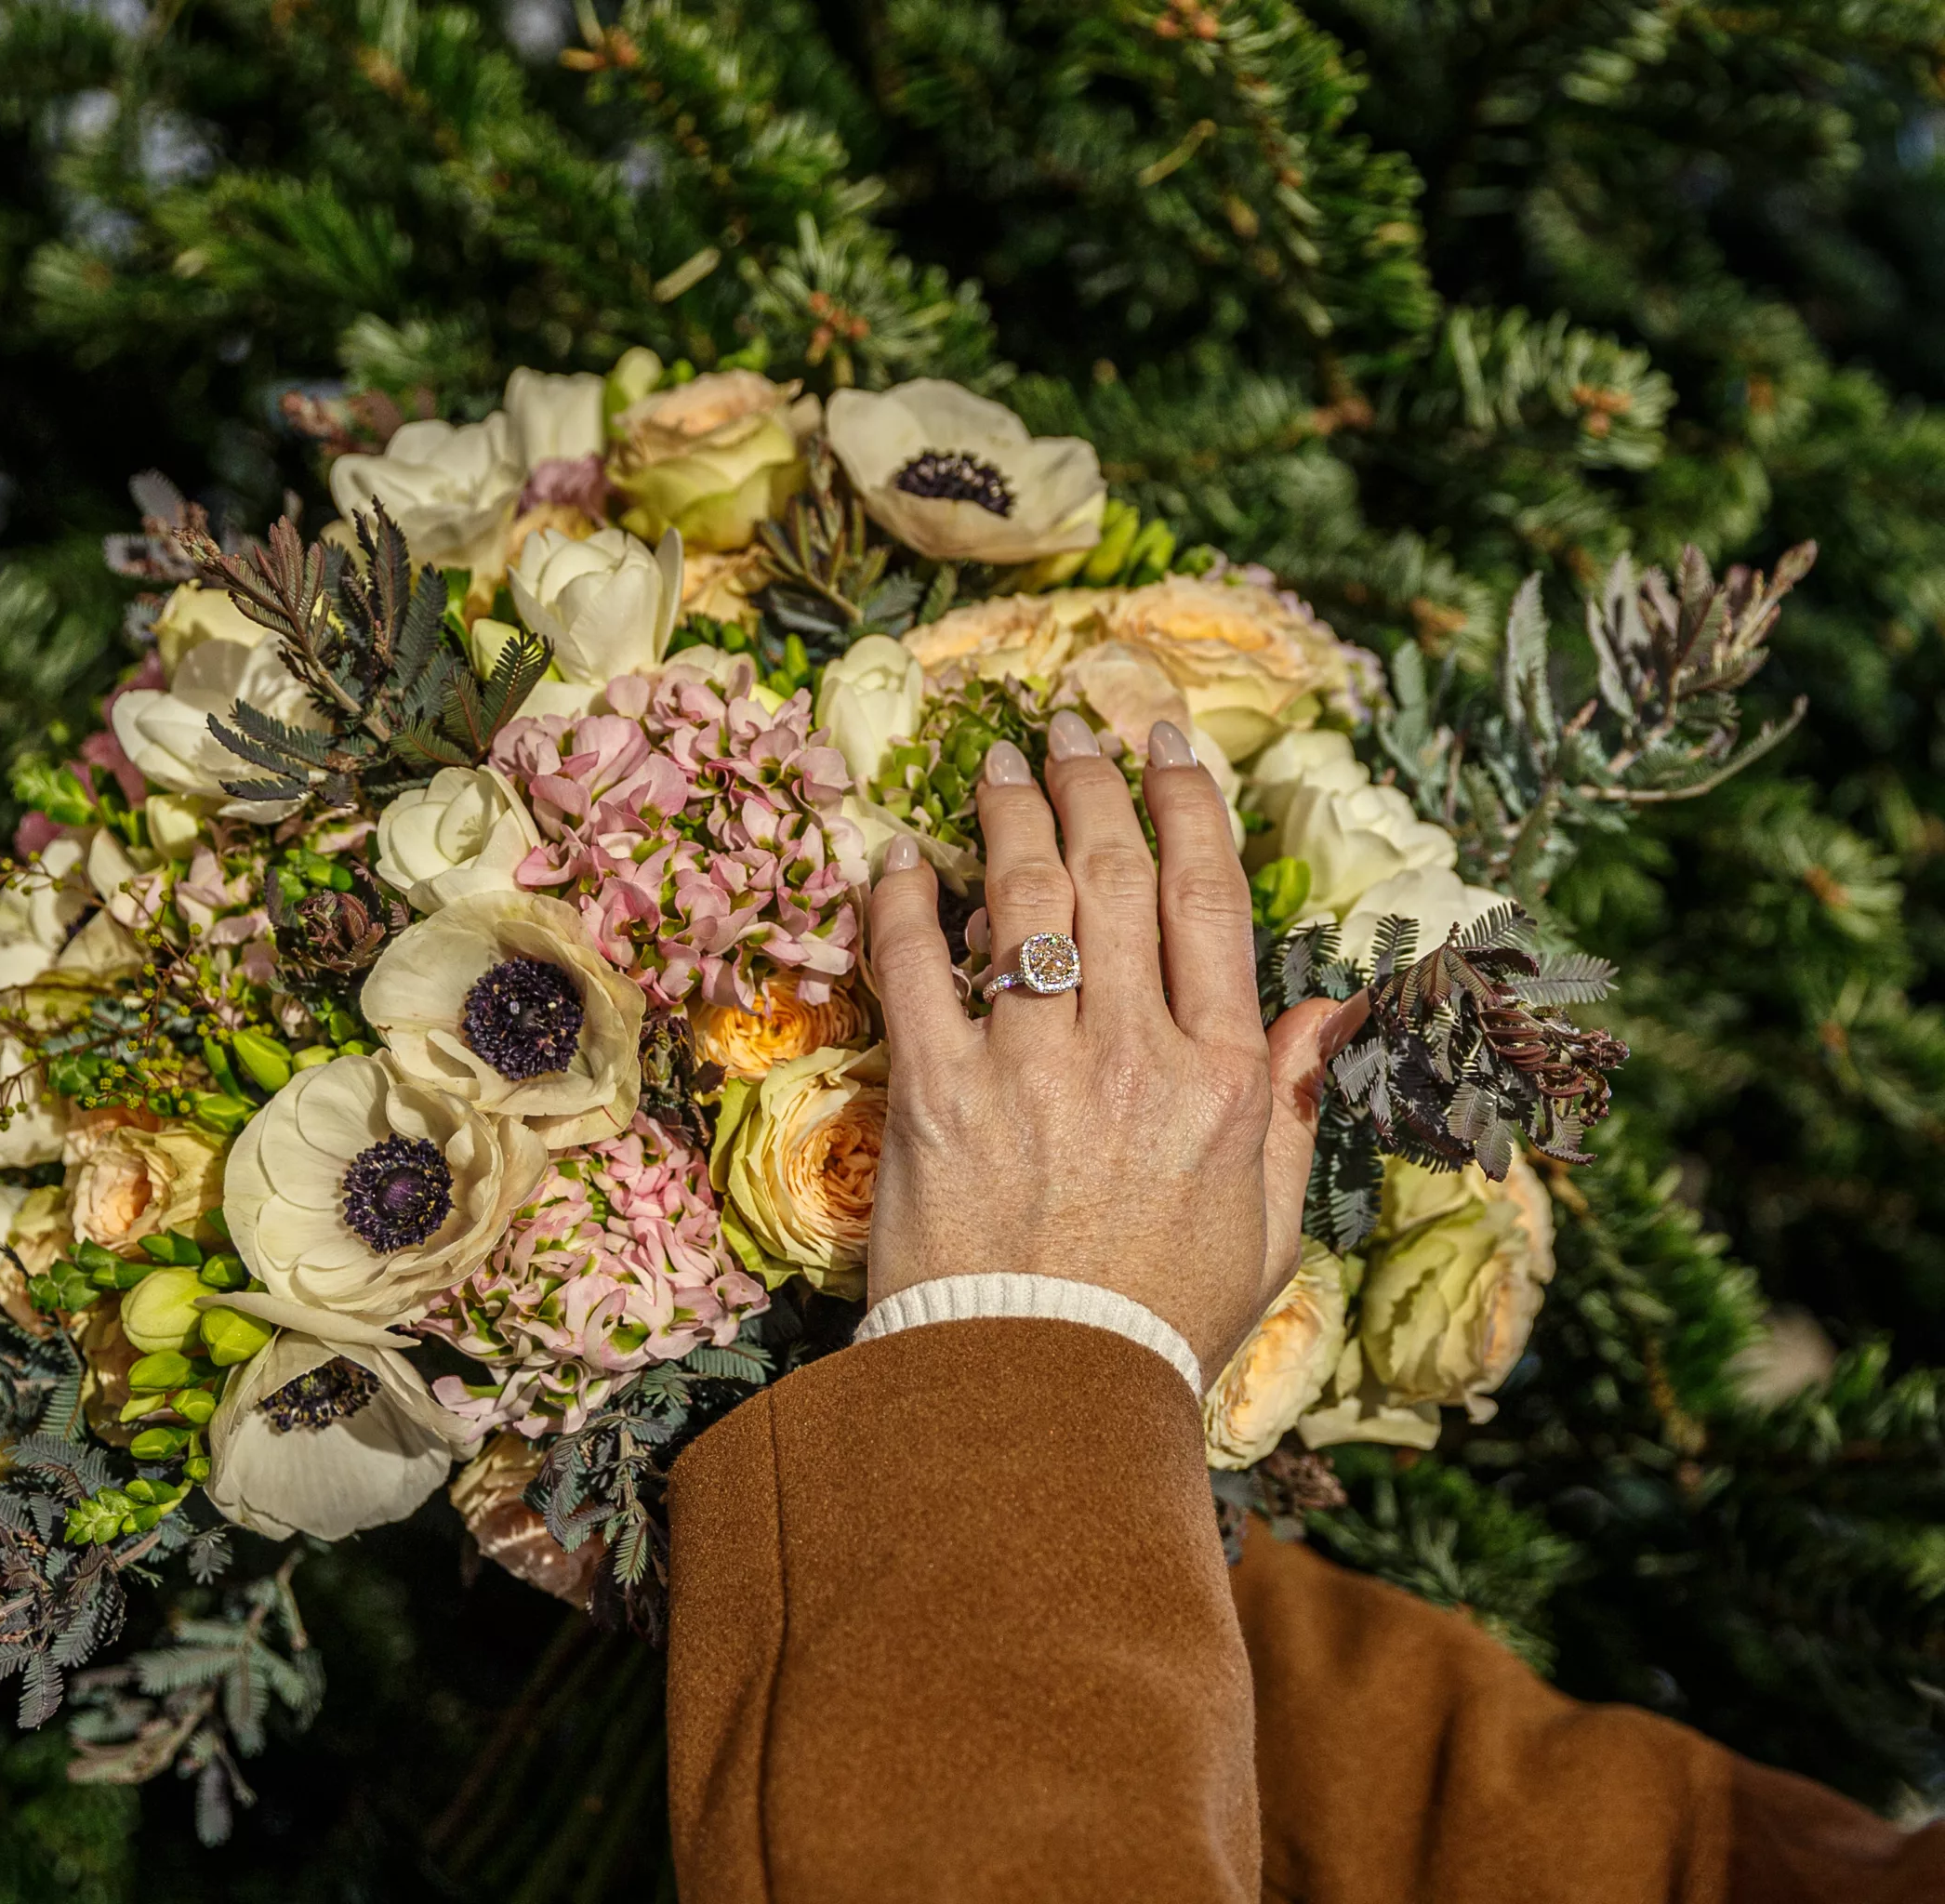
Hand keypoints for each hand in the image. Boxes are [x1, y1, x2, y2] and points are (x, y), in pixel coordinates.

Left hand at [865, 712, 1363, 1380]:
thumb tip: (1331, 1010)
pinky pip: (915, 968)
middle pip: (1114, 876)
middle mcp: (1133, 1052)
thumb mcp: (1265, 1224)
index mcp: (1219, 1077)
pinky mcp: (936, 1096)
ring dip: (1008, 814)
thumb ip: (1290, 1105)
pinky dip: (903, 901)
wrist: (1045, 1401)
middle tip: (1070, 728)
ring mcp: (1031, 1068)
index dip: (1187, 805)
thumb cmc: (1157, 1320)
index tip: (1167, 745)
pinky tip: (899, 857)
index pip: (1209, 902)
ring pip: (1022, 901)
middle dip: (1092, 782)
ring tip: (999, 762)